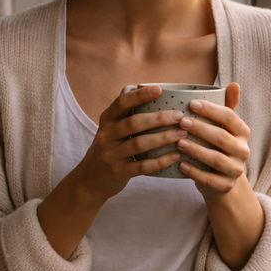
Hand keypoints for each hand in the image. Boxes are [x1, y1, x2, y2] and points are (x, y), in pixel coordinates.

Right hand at [73, 84, 188, 203]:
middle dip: (158, 118)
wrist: (89, 181)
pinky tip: (175, 156)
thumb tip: (157, 92)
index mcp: (107, 120)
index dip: (139, 95)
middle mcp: (107, 136)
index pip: (121, 103)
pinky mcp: (118, 172)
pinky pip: (141, 166)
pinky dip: (160, 161)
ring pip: (139, 144)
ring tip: (182, 134)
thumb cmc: (110, 149)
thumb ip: (128, 114)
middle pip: (133, 123)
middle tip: (179, 116)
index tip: (158, 89)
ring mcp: (111, 155)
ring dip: (163, 138)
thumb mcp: (111, 129)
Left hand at [176, 82, 251, 197]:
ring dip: (197, 150)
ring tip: (179, 142)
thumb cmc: (218, 146)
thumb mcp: (224, 126)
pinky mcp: (225, 186)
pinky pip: (210, 179)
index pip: (229, 117)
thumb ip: (227, 105)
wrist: (220, 179)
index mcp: (243, 132)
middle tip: (182, 121)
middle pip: (223, 138)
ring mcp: (235, 170)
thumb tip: (234, 84)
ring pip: (216, 159)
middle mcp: (243, 151)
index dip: (211, 110)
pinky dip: (195, 172)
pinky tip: (181, 164)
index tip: (191, 104)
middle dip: (202, 129)